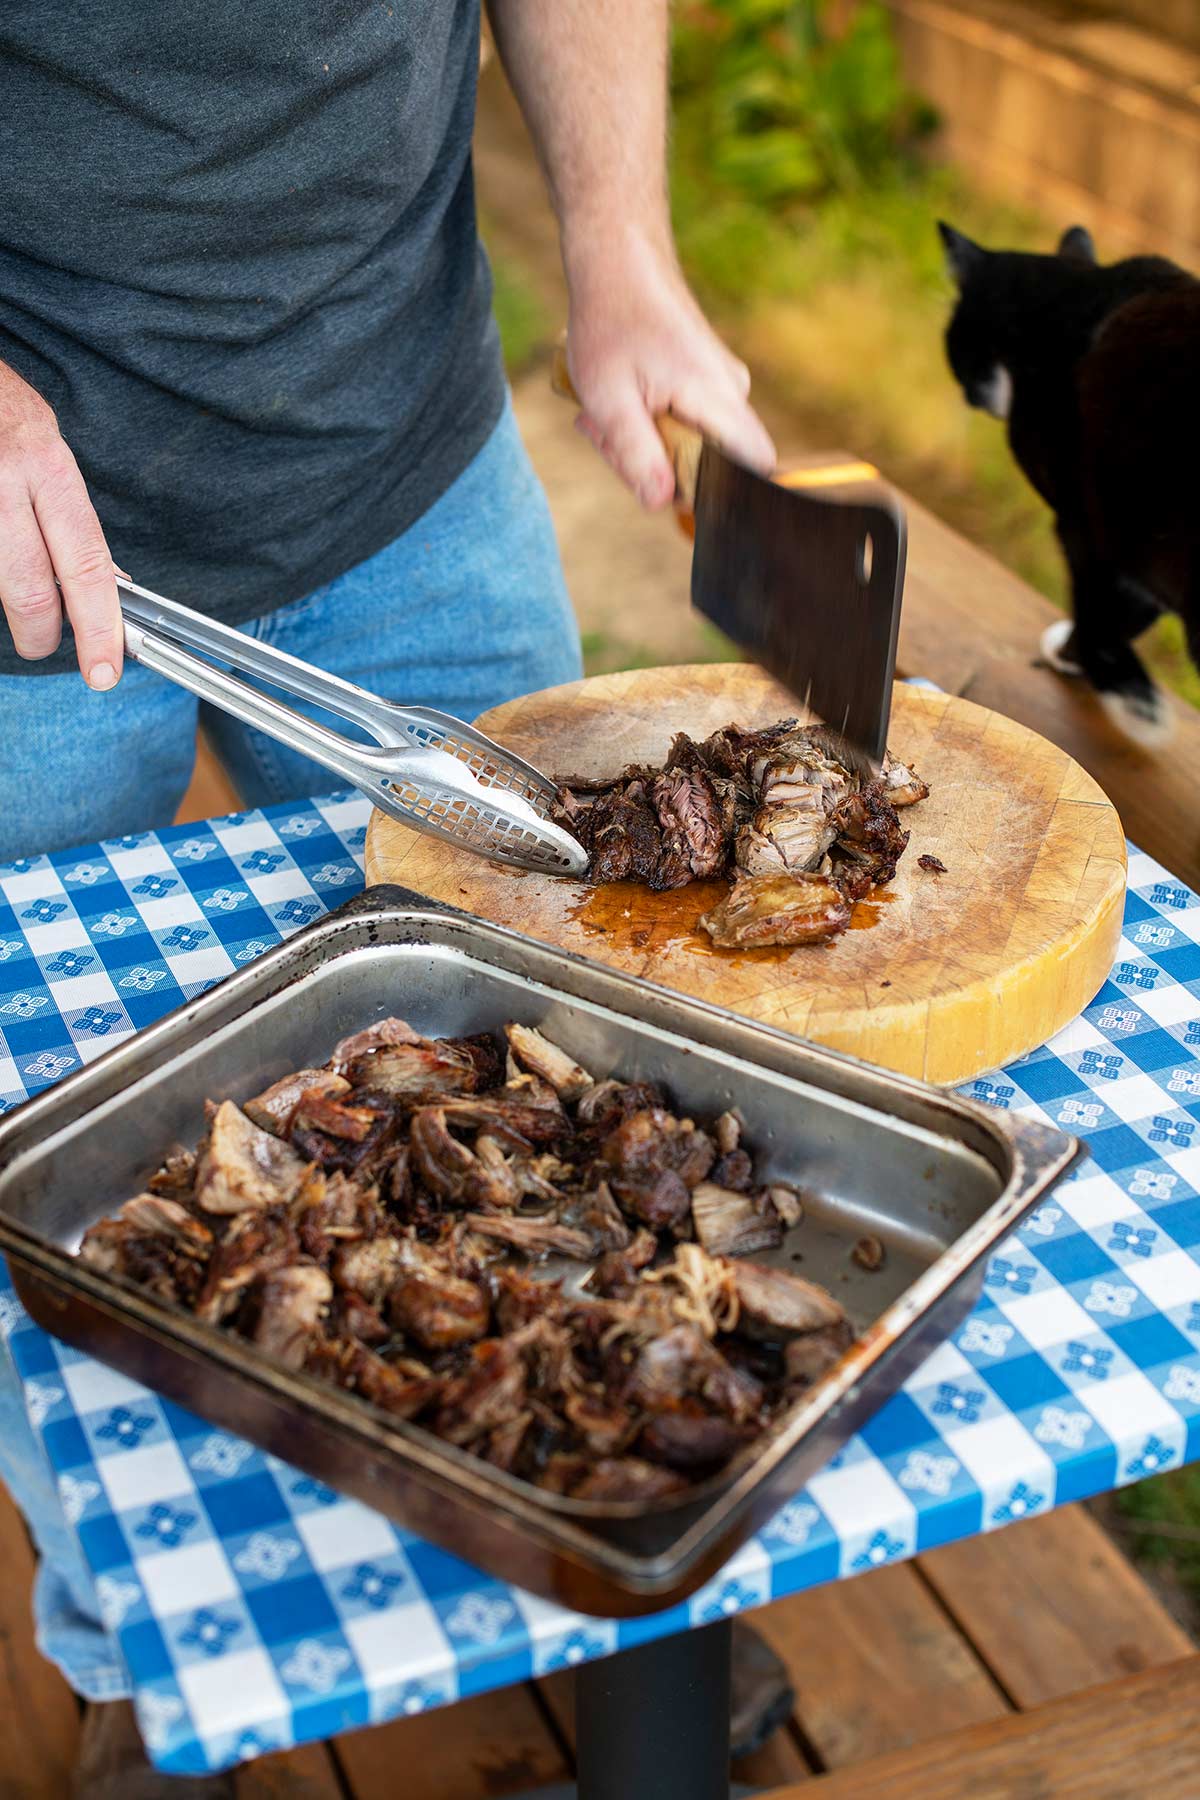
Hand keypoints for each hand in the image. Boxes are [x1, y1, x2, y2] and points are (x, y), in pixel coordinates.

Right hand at [0, 359, 121, 685]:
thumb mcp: (48, 457)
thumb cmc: (0, 416)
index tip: (105, 670)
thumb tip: (111, 586)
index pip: (87, 566)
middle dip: (41, 636)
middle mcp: (5, 482)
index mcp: (47, 470)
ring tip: (16, 585)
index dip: (99, 627)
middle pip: (30, 593)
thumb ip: (72, 521)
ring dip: (7, 602)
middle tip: (43, 643)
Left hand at [563, 226, 775, 509]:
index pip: (754, 466)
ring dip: (645, 444)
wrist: (619, 259)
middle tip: (606, 437)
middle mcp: (732, 391)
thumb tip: (660, 502)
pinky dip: (650, 424)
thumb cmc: (610, 320)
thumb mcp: (609, 397)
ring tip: (606, 412)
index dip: (719, 493)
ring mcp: (723, 386)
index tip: (665, 488)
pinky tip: (621, 401)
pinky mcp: (708, 383)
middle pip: (712, 465)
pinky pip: (687, 425)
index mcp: (717, 395)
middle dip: (656, 467)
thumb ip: (636, 454)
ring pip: (693, 446)